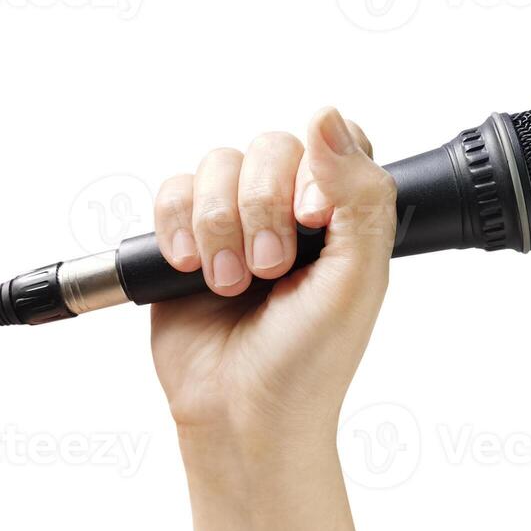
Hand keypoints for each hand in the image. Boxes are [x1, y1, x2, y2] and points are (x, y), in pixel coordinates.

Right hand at [149, 107, 396, 455]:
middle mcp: (291, 209)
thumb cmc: (310, 359)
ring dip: (220, 227)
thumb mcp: (358, 278)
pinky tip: (192, 270)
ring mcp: (237, 221)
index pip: (336, 141)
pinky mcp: (185, 237)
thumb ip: (359, 194)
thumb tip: (327, 114)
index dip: (318, 171)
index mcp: (345, 214)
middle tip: (270, 270)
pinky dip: (177, 227)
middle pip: (270, 147)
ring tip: (232, 284)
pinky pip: (171, 191)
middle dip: (262, 211)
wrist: (243, 415)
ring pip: (217, 165)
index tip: (313, 221)